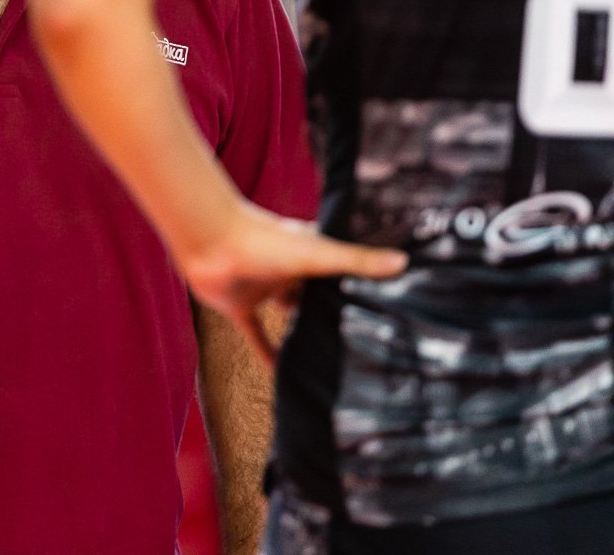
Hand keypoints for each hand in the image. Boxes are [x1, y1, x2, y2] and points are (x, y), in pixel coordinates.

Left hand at [176, 201, 406, 365]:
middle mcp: (287, 270)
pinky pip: (255, 334)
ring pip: (287, 311)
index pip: (339, 269)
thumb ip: (357, 261)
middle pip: (314, 293)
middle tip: (361, 335)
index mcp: (307, 253)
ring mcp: (263, 288)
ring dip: (300, 326)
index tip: (384, 301)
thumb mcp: (318, 255)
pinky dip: (266, 352)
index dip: (358, 283)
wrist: (209, 241)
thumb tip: (404, 262)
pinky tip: (281, 372)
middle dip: (331, 309)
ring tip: (330, 352)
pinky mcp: (240, 307)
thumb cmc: (266, 240)